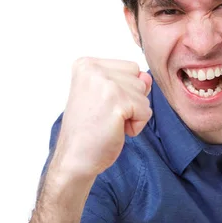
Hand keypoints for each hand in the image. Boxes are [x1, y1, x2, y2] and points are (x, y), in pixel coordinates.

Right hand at [50, 57, 152, 178]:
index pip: (130, 68)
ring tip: (109, 122)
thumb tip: (147, 78)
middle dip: (131, 101)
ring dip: (133, 113)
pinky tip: (116, 130)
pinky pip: (146, 111)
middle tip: (105, 116)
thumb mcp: (108, 95)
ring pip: (144, 94)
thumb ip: (128, 81)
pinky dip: (136, 125)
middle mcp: (93, 69)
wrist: (74, 158)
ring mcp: (106, 84)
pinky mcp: (118, 102)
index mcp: (86, 64)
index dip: (125, 90)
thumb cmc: (89, 129)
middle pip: (138, 78)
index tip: (102, 105)